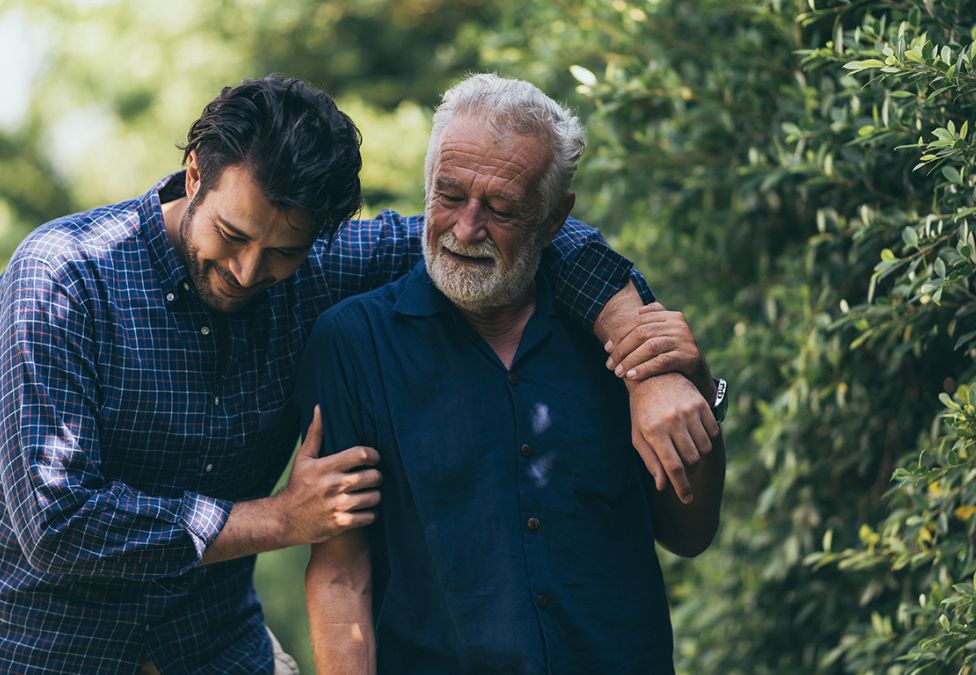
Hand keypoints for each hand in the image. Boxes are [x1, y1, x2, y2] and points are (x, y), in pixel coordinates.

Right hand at [277, 406, 382, 544]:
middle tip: (374, 477)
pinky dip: (370, 513)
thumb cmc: (297, 486)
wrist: (284, 520)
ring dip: (375, 495)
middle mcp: (333, 485)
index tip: (374, 458)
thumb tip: (319, 408)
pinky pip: (369, 517)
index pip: (361, 455)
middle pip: (373, 476)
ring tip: (370, 493)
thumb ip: (315, 434)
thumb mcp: (303, 459)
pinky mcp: (340, 523)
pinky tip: (364, 509)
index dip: (373, 455)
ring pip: (374, 497)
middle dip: (377, 476)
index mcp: (326, 467)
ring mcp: (337, 506)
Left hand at [605, 303, 712, 397]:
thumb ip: (653, 322)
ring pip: (650, 346)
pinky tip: (632, 376)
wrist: (699, 375)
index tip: (607, 349)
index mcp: (671, 316)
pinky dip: (644, 368)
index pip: (639, 322)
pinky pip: (662, 361)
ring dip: (630, 360)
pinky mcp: (689, 356)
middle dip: (622, 349)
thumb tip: (638, 311)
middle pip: (642, 333)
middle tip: (610, 365)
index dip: (620, 335)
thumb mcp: (665, 336)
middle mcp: (679, 325)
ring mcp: (685, 340)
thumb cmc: (674, 354)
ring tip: (618, 373)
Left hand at [628, 374, 718, 502]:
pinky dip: (707, 441)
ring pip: (704, 448)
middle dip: (689, 471)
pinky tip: (695, 437)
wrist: (652, 377)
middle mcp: (672, 420)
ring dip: (699, 456)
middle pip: (691, 460)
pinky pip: (713, 433)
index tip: (686, 499)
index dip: (682, 487)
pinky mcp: (701, 404)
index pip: (673, 467)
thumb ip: (651, 461)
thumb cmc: (642, 412)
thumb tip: (663, 485)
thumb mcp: (638, 436)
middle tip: (683, 470)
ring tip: (687, 451)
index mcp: (653, 430)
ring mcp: (688, 411)